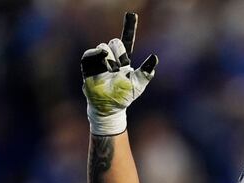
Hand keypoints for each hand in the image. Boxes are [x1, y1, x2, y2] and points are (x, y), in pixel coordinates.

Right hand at [81, 12, 158, 135]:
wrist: (110, 108)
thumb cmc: (125, 96)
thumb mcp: (139, 84)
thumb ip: (147, 71)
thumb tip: (155, 57)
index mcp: (124, 60)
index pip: (127, 41)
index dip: (129, 27)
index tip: (132, 14)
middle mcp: (112, 58)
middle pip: (115, 42)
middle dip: (119, 53)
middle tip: (120, 68)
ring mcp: (100, 61)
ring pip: (103, 47)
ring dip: (110, 60)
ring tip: (112, 72)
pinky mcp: (88, 67)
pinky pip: (90, 55)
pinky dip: (96, 55)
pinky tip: (102, 59)